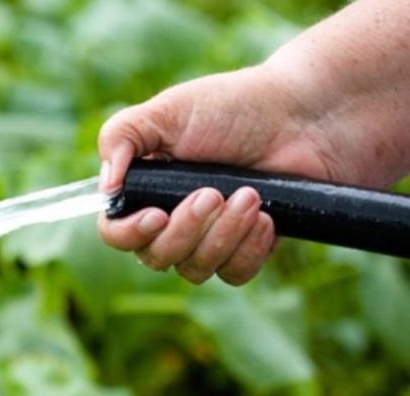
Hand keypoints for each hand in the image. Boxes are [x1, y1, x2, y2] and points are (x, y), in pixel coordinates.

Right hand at [97, 65, 337, 284]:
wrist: (304, 116)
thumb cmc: (234, 107)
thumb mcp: (169, 110)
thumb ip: (122, 137)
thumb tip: (106, 187)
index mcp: (148, 186)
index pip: (117, 231)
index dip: (130, 233)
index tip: (157, 215)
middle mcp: (173, 216)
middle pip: (156, 256)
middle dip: (186, 229)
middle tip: (214, 192)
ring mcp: (210, 235)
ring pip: (195, 269)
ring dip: (222, 235)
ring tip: (250, 196)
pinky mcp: (246, 247)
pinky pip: (234, 274)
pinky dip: (248, 250)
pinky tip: (266, 219)